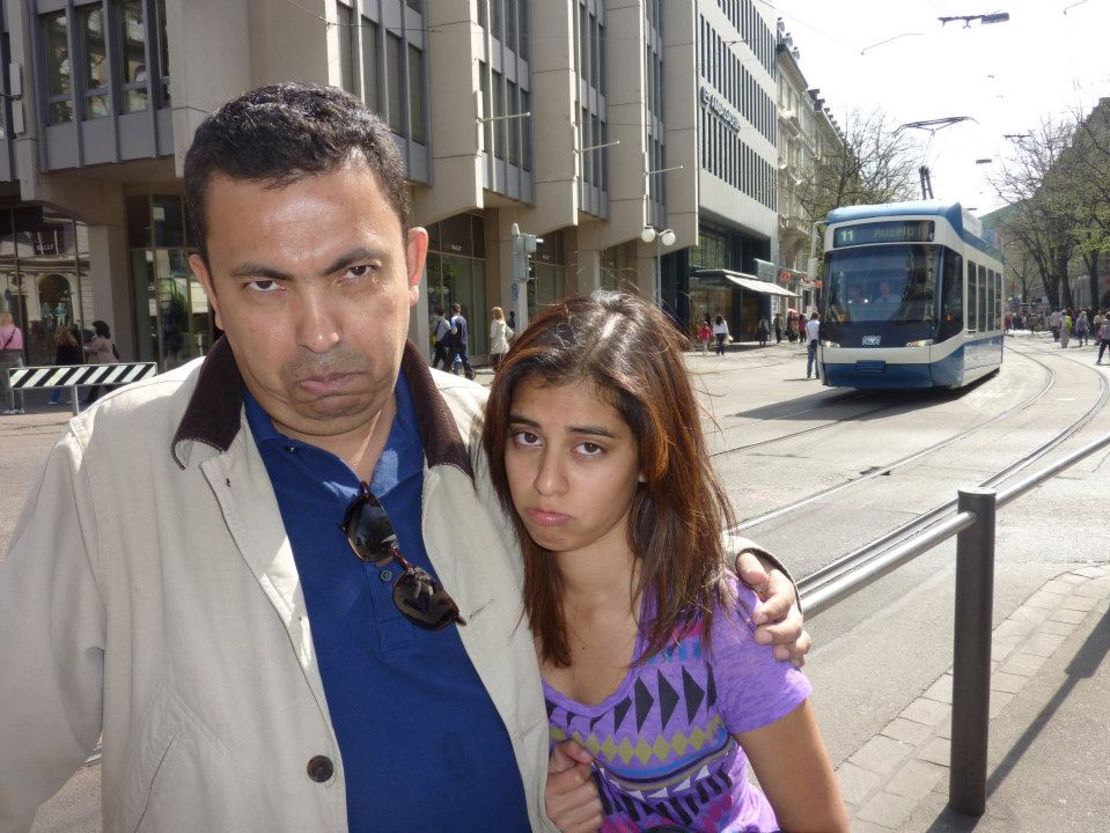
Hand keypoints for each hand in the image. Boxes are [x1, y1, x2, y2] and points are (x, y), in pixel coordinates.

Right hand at [545, 740, 602, 832]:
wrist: (543, 806)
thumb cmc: (552, 777)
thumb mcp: (556, 759)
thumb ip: (570, 748)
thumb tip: (589, 756)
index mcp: (548, 789)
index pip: (579, 776)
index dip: (583, 769)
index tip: (579, 769)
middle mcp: (554, 810)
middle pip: (591, 791)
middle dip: (589, 784)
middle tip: (581, 784)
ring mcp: (565, 825)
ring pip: (596, 806)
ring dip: (592, 799)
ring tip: (582, 796)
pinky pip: (597, 820)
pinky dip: (594, 814)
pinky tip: (583, 809)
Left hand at [736, 551, 811, 667]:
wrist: (750, 586)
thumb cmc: (746, 574)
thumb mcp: (746, 562)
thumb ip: (749, 565)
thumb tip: (756, 576)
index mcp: (781, 589)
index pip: (783, 598)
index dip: (773, 608)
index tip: (756, 617)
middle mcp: (790, 610)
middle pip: (793, 624)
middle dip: (779, 633)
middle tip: (759, 638)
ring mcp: (791, 628)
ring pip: (800, 641)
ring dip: (791, 650)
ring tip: (777, 657)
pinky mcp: (786, 642)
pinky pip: (798, 653)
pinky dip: (797, 661)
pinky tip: (792, 668)